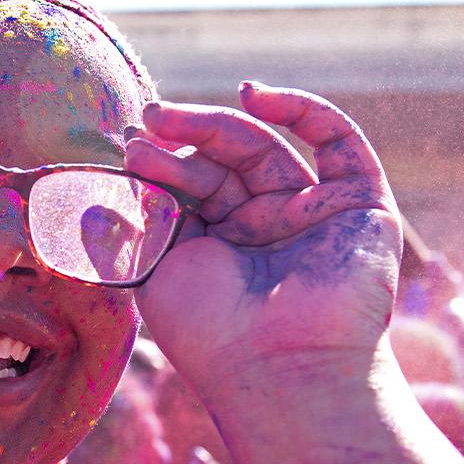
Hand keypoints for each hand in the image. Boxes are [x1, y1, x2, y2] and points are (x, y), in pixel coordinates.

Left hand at [125, 83, 401, 405]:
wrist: (275, 368)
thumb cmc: (209, 333)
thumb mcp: (154, 267)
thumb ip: (136, 220)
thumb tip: (102, 183)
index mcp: (225, 248)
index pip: (195, 186)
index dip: (163, 163)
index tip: (127, 151)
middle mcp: (270, 230)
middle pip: (227, 162)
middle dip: (184, 140)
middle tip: (144, 125)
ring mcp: (315, 217)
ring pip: (266, 148)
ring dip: (215, 126)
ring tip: (164, 118)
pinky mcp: (362, 208)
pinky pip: (341, 143)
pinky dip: (304, 109)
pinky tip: (253, 96)